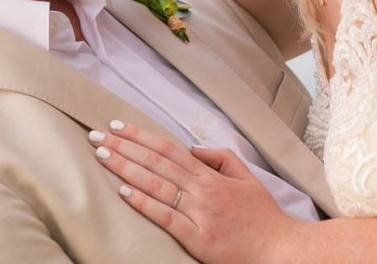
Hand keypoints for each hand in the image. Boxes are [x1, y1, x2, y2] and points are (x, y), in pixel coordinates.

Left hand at [88, 121, 301, 263]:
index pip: (168, 148)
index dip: (139, 136)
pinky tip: (124, 192)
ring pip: (156, 184)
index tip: (116, 126)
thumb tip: (192, 148)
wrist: (281, 249)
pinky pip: (166, 217)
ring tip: (102, 156)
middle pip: (155, 161)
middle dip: (123, 147)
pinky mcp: (198, 238)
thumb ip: (220, 157)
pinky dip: (144, 203)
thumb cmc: (262, 217)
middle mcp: (202, 190)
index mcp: (210, 175)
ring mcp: (199, 213)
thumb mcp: (246, 177)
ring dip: (126, 168)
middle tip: (96, 136)